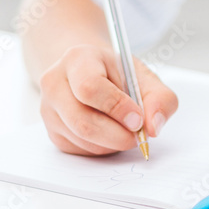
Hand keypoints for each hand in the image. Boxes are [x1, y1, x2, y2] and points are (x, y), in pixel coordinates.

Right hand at [38, 44, 177, 155]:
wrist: (90, 71)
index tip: (138, 119)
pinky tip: (110, 133)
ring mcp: (49, 109)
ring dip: (111, 143)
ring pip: (81, 139)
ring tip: (126, 130)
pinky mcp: (52, 131)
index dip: (116, 107)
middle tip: (137, 135)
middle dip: (116, 135)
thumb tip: (154, 127)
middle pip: (82, 121)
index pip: (90, 87)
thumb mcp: (144, 75)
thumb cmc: (117, 73)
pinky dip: (101, 148)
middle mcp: (55, 83)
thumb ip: (160, 98)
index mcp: (78, 58)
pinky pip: (78, 150)